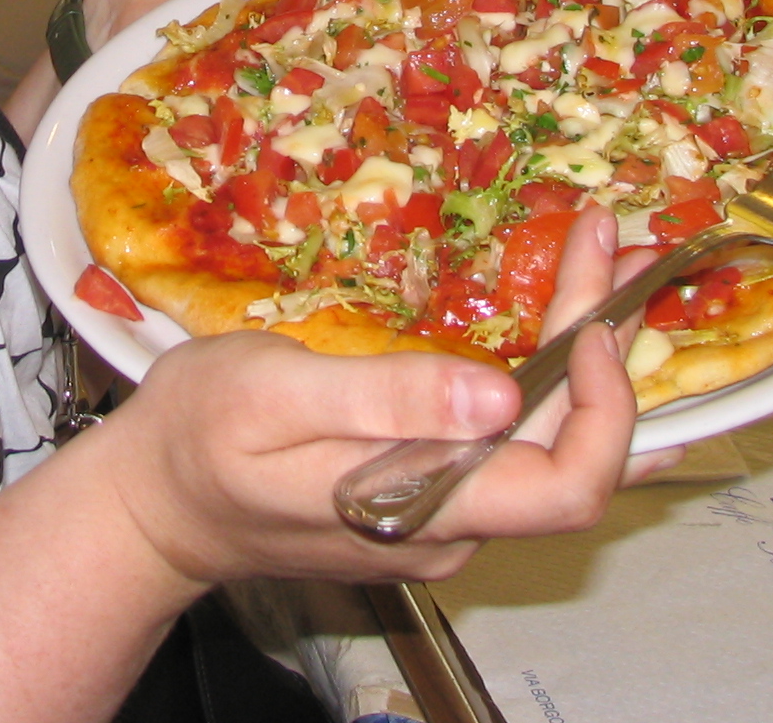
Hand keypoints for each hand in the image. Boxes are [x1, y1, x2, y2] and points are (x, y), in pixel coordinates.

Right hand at [89, 205, 662, 588]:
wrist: (153, 503)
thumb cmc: (199, 437)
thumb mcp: (272, 398)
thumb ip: (384, 401)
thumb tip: (499, 399)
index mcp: (422, 508)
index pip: (565, 486)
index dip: (604, 407)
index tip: (591, 317)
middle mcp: (451, 525)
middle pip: (569, 452)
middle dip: (606, 346)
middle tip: (620, 248)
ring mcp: (441, 513)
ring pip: (546, 444)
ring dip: (581, 354)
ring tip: (603, 266)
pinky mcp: (425, 491)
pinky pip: (510, 440)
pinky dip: (542, 375)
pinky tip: (554, 325)